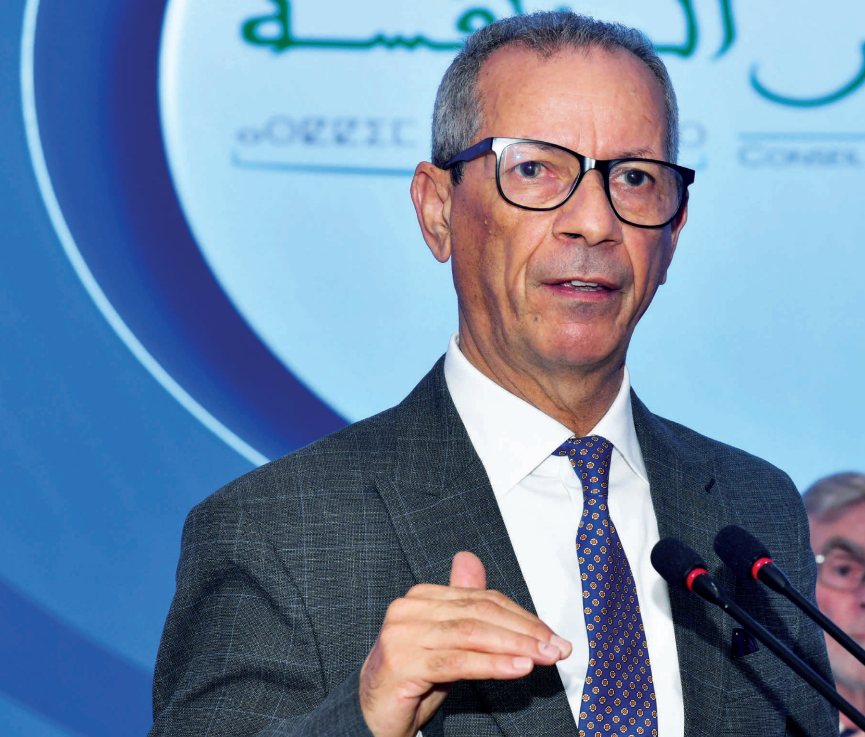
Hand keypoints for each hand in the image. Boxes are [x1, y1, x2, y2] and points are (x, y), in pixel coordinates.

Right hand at [359, 551, 571, 736]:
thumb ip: (462, 602)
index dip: (521, 616)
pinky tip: (518, 668)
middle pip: (478, 613)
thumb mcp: (444, 637)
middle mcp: (408, 609)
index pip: (481, 599)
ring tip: (544, 658)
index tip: (552, 636)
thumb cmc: (414, 675)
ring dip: (514, 647)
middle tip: (556, 648)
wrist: (373, 713)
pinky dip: (493, 664)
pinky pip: (457, 662)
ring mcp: (402, 635)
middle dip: (524, 631)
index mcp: (421, 597)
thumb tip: (471, 559)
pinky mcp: (401, 663)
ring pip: (471, 634)